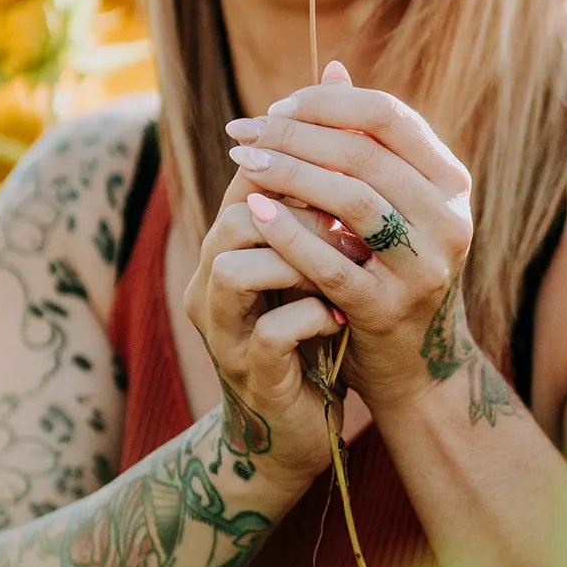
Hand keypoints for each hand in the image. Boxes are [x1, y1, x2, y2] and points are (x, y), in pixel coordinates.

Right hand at [184, 165, 370, 489]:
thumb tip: (351, 137)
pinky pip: (272, 333)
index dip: (299, 166)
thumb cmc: (305, 335)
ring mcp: (225, 333)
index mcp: (224, 249)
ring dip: (301, 263)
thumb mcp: (305, 267)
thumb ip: (313, 213)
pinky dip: (313, 319)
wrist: (291, 429)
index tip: (354, 170)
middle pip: (236, 218)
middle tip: (355, 223)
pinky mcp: (250, 375)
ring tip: (350, 265)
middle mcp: (211, 285)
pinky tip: (341, 317)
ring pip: (236, 270)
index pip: (246, 181)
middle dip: (302, 214)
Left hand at [223, 61, 475, 415]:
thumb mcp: (389, 203)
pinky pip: (331, 262)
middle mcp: (450, 218)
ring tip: (241, 162)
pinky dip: (287, 232)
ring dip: (287, 173)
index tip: (273, 109)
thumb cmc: (391, 270)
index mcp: (451, 182)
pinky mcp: (389, 309)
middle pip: (364, 152)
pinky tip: (251, 210)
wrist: (418, 367)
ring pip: (350, 199)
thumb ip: (364, 142)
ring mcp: (425, 266)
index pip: (389, 115)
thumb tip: (333, 67)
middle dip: (293, 135)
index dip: (326, 104)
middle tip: (241, 132)